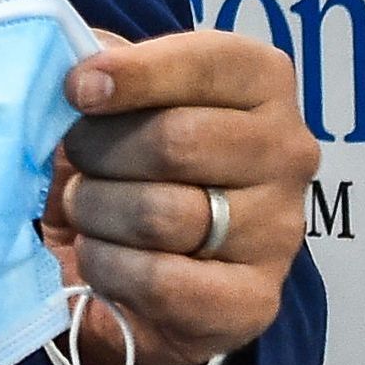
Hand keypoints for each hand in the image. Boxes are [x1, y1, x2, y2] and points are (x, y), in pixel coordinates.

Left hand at [40, 26, 318, 364]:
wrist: (139, 260)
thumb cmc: (128, 157)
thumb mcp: (118, 96)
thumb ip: (104, 64)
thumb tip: (86, 67)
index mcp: (262, 82)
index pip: (208, 63)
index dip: (133, 74)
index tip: (77, 90)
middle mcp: (287, 152)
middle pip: (175, 142)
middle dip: (98, 154)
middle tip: (78, 163)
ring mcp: (280, 230)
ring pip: (161, 214)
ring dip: (96, 211)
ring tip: (89, 210)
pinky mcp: (254, 301)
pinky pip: (163, 282)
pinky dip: (109, 267)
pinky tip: (102, 256)